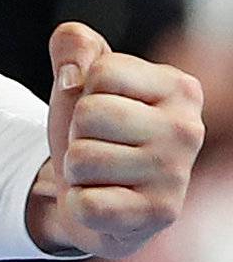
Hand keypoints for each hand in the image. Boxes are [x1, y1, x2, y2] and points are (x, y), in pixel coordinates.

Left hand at [28, 22, 204, 258]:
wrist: (93, 193)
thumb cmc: (92, 130)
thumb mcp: (78, 78)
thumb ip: (73, 45)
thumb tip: (72, 71)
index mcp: (178, 87)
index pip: (101, 71)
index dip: (82, 91)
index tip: (100, 108)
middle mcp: (188, 130)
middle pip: (89, 113)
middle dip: (76, 132)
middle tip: (97, 145)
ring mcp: (177, 175)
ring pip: (82, 158)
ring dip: (77, 169)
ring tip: (100, 173)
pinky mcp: (159, 216)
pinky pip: (87, 204)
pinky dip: (79, 204)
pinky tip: (103, 201)